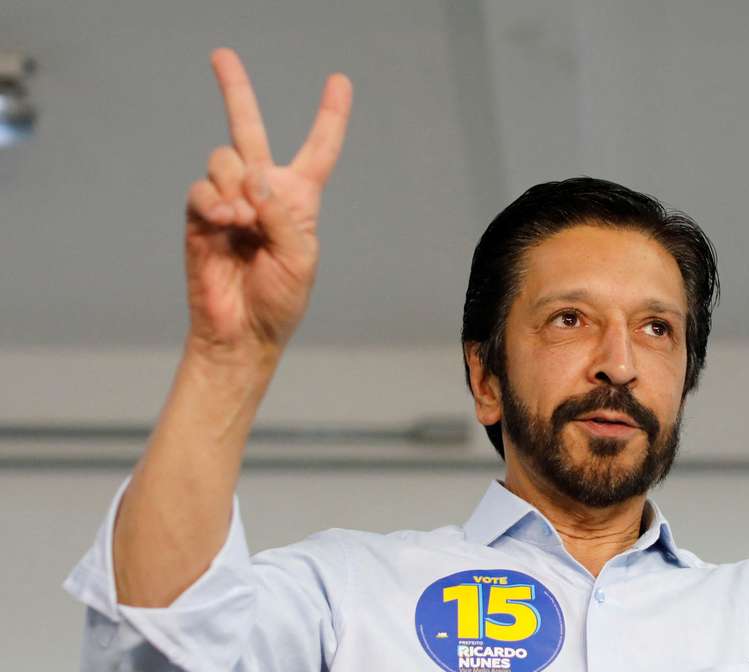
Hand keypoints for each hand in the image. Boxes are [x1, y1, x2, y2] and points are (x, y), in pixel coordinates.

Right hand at [183, 48, 352, 362]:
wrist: (241, 331)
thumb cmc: (280, 299)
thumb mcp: (301, 258)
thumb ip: (284, 216)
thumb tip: (255, 176)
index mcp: (299, 200)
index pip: (319, 150)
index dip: (330, 115)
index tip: (339, 81)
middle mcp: (263, 192)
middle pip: (248, 129)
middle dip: (234, 90)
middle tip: (221, 54)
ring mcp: (228, 200)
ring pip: (226, 160)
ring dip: (237, 188)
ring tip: (245, 224)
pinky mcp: (200, 215)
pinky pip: (202, 188)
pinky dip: (215, 202)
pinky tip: (227, 223)